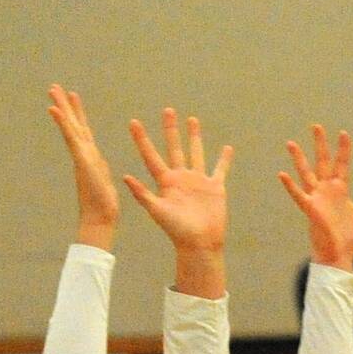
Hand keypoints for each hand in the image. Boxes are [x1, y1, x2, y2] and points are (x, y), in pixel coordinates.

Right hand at [46, 85, 119, 249]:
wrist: (100, 219)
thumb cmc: (103, 205)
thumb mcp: (104, 180)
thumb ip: (100, 168)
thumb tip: (98, 160)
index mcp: (90, 157)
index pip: (82, 131)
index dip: (77, 114)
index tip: (72, 98)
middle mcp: (83, 154)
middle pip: (73, 124)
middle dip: (65, 105)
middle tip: (55, 86)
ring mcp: (81, 156)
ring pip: (70, 127)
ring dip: (61, 108)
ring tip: (54, 90)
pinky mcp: (81, 160)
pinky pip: (71, 138)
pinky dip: (62, 123)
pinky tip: (55, 110)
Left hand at [123, 109, 232, 271]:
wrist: (199, 243)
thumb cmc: (177, 230)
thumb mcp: (157, 211)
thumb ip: (143, 194)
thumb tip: (125, 177)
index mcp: (165, 181)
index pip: (150, 155)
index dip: (142, 139)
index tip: (134, 122)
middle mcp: (181, 177)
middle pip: (174, 147)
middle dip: (170, 129)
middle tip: (167, 110)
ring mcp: (198, 181)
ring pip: (196, 152)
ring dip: (194, 137)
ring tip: (192, 119)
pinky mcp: (215, 187)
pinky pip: (220, 169)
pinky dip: (224, 159)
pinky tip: (227, 147)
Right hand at [279, 125, 352, 270]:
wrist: (339, 254)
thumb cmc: (348, 237)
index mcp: (339, 190)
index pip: (341, 164)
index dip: (343, 150)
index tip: (344, 133)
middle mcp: (326, 191)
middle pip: (323, 162)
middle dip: (320, 144)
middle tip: (316, 126)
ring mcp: (316, 199)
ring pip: (306, 173)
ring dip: (299, 158)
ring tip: (291, 143)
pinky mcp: (310, 210)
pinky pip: (298, 195)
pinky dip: (290, 186)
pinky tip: (281, 174)